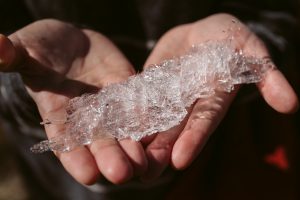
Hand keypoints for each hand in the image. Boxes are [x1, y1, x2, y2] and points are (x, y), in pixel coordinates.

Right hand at [0, 19, 147, 183]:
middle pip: (100, 142)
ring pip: (124, 131)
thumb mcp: (29, 52)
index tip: (89, 175)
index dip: (76, 159)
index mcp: (59, 115)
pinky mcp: (127, 91)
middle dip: (112, 158)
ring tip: (147, 164)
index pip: (67, 143)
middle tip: (124, 174)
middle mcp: (87, 117)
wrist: (73, 43)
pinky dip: (149, 117)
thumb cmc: (44, 49)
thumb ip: (17, 56)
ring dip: (135, 147)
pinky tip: (162, 128)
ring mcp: (110, 106)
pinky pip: (139, 105)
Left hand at [140, 13, 298, 180]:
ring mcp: (167, 97)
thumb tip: (291, 105)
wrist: (200, 32)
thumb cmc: (229, 38)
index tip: (179, 161)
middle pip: (174, 131)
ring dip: (139, 140)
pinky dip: (125, 114)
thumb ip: (266, 76)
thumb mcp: (251, 50)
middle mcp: (188, 104)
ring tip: (124, 158)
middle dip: (160, 151)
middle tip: (144, 173)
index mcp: (212, 99)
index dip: (193, 140)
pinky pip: (137, 101)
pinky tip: (111, 126)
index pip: (203, 123)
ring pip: (153, 122)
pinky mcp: (149, 87)